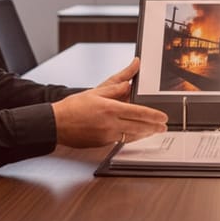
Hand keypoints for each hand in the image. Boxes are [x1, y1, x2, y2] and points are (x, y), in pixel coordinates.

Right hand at [52, 59, 167, 146]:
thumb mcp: (96, 91)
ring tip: (153, 131)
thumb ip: (117, 85)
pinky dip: (131, 137)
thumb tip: (131, 77)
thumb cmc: (74, 106)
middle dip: (153, 127)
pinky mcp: (102, 143)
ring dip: (144, 134)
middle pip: (138, 127)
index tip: (163, 117)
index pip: (138, 112)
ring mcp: (106, 136)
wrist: (55, 124)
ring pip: (132, 136)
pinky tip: (136, 134)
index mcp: (110, 109)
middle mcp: (110, 124)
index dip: (153, 116)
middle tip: (163, 126)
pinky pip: (121, 140)